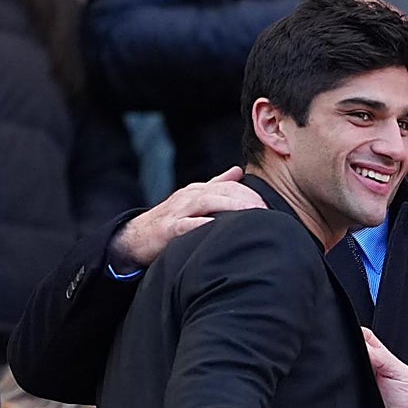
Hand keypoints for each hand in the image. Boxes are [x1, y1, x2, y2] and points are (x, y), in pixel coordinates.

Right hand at [109, 166, 266, 267]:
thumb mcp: (194, 199)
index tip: (270, 206)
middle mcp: (189, 197)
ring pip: (207, 203)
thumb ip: (217, 185)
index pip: (229, 186)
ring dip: (230, 208)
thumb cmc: (171, 219)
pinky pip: (185, 225)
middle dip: (246, 200)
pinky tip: (216, 227)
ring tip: (251, 214)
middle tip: (267, 211)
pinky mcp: (167, 229)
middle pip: (222, 192)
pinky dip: (201, 225)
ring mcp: (178, 211)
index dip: (250, 194)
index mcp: (199, 191)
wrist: (137, 236)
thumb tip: (238, 171)